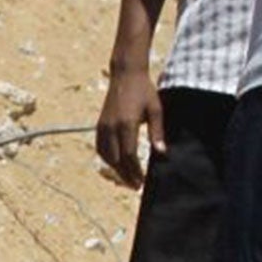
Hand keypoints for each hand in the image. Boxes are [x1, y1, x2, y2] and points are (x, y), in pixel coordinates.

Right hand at [95, 64, 163, 188]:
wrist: (125, 75)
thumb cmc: (144, 91)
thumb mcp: (156, 109)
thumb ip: (157, 132)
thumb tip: (161, 153)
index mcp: (126, 124)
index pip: (129, 155)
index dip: (135, 171)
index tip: (143, 181)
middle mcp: (112, 128)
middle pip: (116, 160)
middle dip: (126, 175)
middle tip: (136, 186)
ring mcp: (103, 127)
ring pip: (106, 157)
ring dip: (116, 170)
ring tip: (127, 178)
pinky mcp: (99, 126)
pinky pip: (101, 149)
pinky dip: (108, 159)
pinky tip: (116, 164)